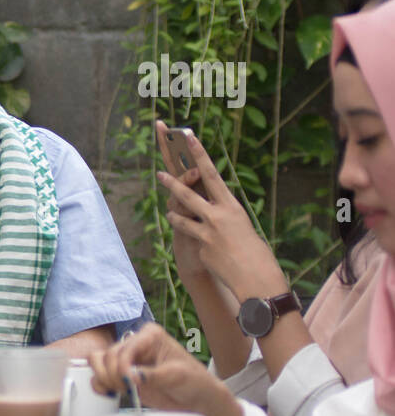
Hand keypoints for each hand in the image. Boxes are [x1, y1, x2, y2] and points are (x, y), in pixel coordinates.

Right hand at [87, 324, 243, 415]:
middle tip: (128, 389)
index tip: (130, 382)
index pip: (125, 348)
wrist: (197, 401)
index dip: (123, 366)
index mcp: (150, 336)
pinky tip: (113, 392)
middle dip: (113, 374)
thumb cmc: (194, 382)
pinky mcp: (121, 374)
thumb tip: (131, 376)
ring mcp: (127, 359)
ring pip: (98, 362)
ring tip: (121, 390)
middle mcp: (136, 344)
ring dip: (103, 378)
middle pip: (108, 355)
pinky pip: (98, 375)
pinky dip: (100, 384)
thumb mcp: (177, 376)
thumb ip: (152, 375)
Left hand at [155, 127, 286, 301]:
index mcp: (232, 206)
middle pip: (187, 194)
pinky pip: (190, 238)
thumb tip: (211, 212)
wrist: (257, 279)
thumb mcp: (242, 226)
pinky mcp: (200, 247)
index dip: (199, 155)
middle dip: (171, 183)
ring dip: (174, 212)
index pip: (212, 175)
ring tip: (170, 211)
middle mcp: (218, 216)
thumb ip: (224, 216)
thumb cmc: (255, 252)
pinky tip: (206, 251)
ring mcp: (207, 232)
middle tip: (159, 174)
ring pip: (181, 216)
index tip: (188, 136)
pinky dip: (194, 240)